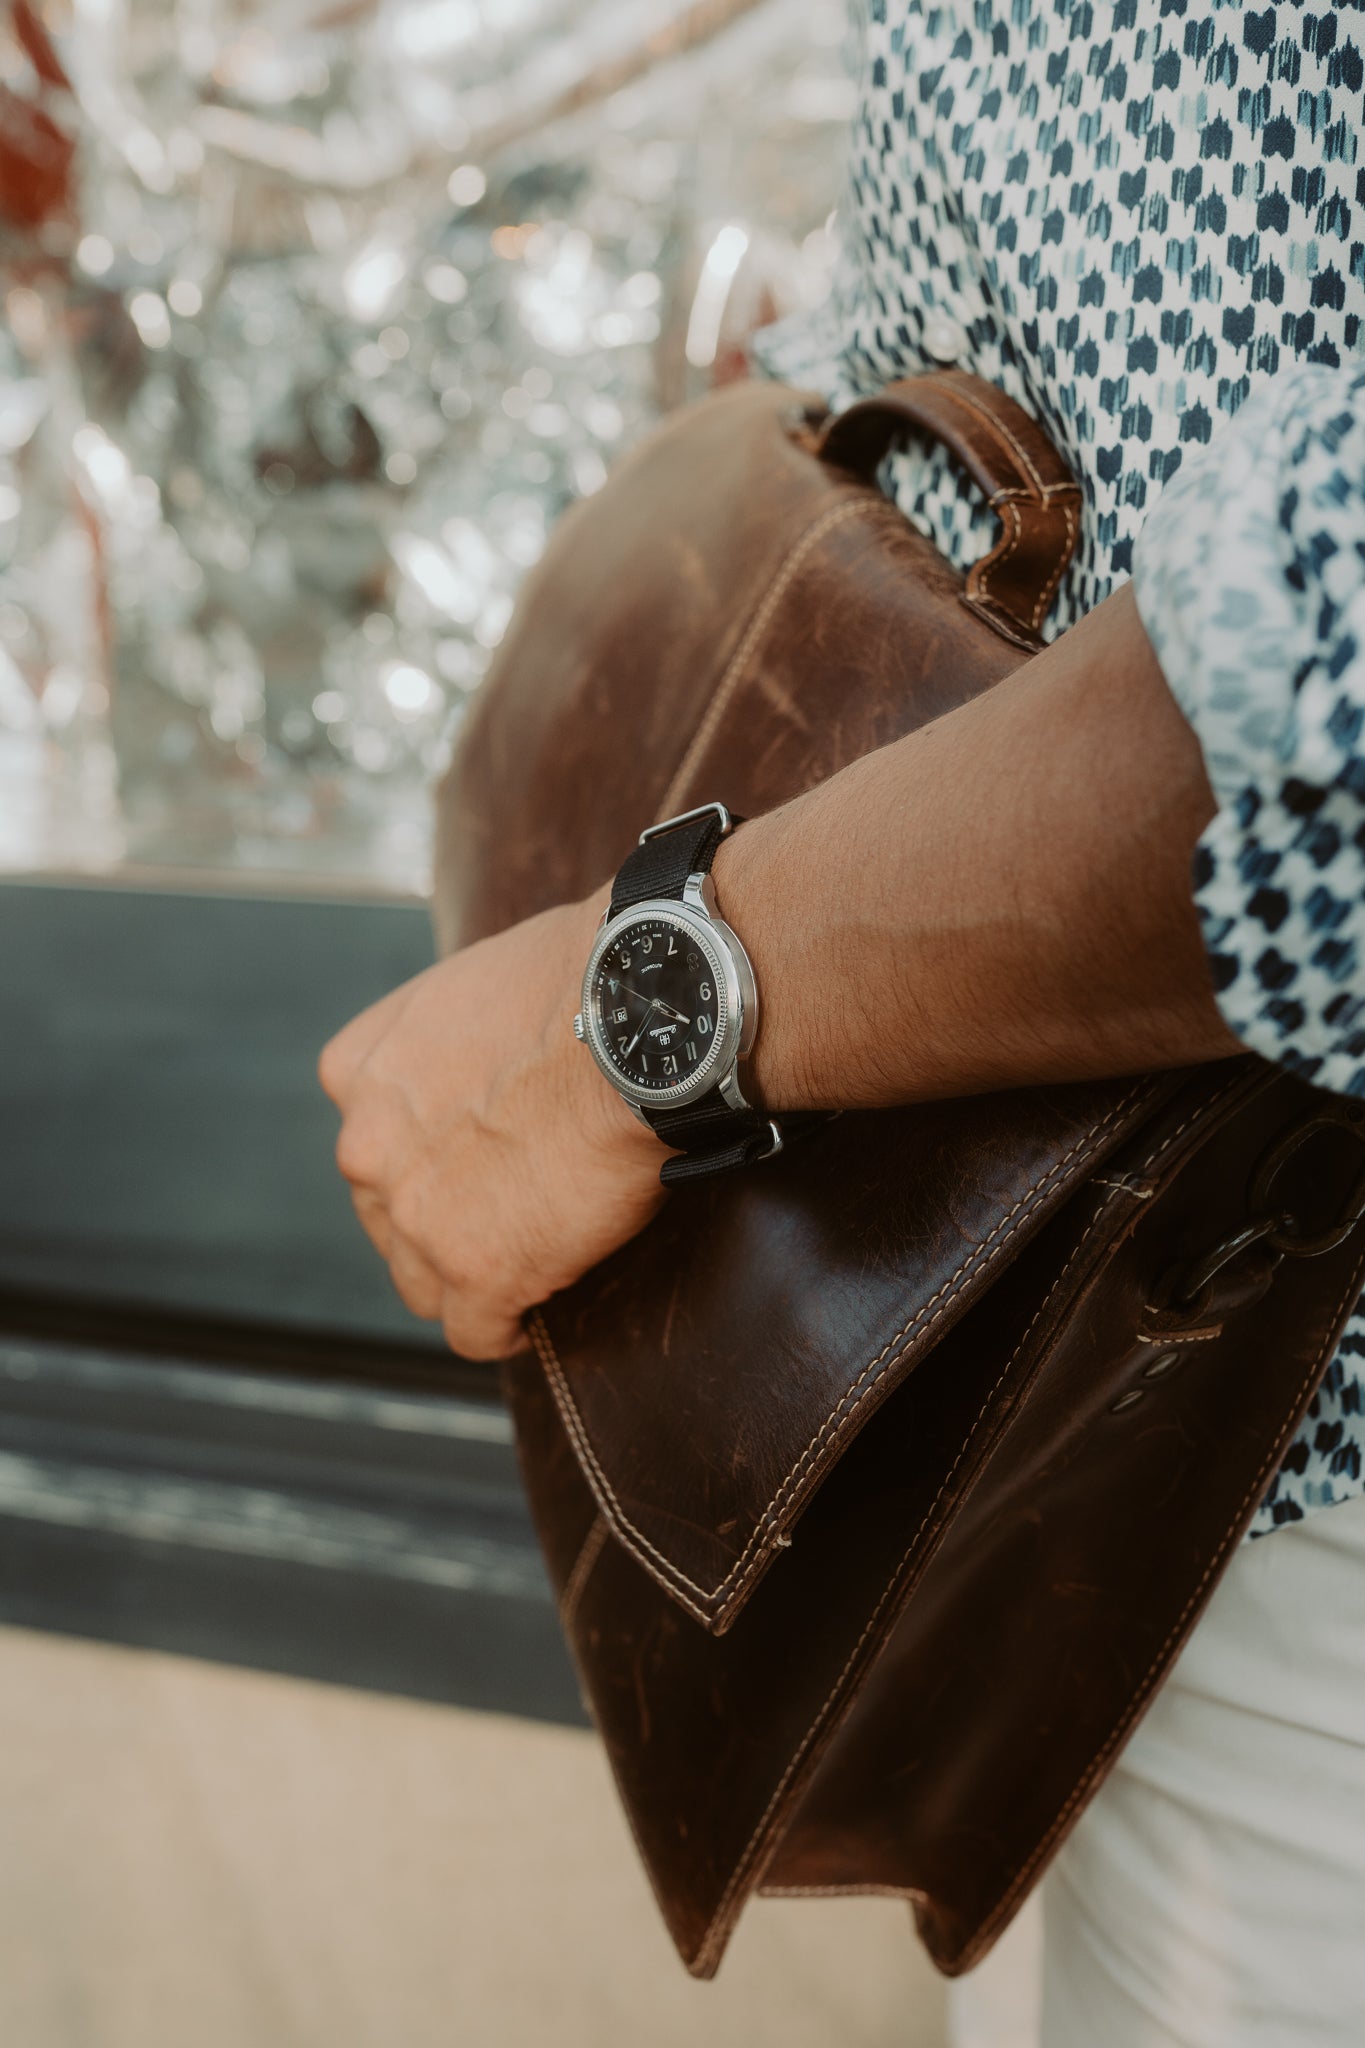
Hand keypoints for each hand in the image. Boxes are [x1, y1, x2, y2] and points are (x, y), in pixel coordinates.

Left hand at [319, 891, 669, 1358]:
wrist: (632, 1024)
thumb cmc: (581, 980)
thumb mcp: (475, 986)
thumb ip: (450, 1039)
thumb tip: (490, 1055)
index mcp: (359, 1071)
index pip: (373, 1139)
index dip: (426, 1156)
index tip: (469, 1162)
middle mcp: (367, 1145)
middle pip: (389, 1214)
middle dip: (436, 1218)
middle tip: (501, 1212)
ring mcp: (417, 1216)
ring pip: (421, 1280)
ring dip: (465, 1277)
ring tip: (520, 1268)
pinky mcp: (478, 1272)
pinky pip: (475, 1331)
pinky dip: (503, 1328)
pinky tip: (529, 1316)